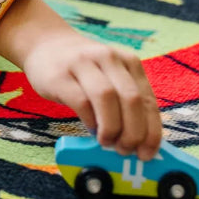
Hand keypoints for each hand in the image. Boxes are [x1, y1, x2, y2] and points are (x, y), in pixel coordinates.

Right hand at [22, 31, 162, 160]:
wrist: (47, 44)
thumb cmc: (84, 71)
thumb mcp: (110, 78)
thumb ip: (124, 104)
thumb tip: (138, 144)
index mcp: (129, 62)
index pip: (148, 100)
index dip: (151, 131)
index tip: (147, 154)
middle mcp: (109, 59)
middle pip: (131, 99)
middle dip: (133, 132)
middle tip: (125, 150)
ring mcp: (84, 64)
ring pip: (107, 98)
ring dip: (111, 127)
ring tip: (106, 141)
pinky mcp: (60, 75)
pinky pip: (81, 101)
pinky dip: (90, 121)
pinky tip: (90, 130)